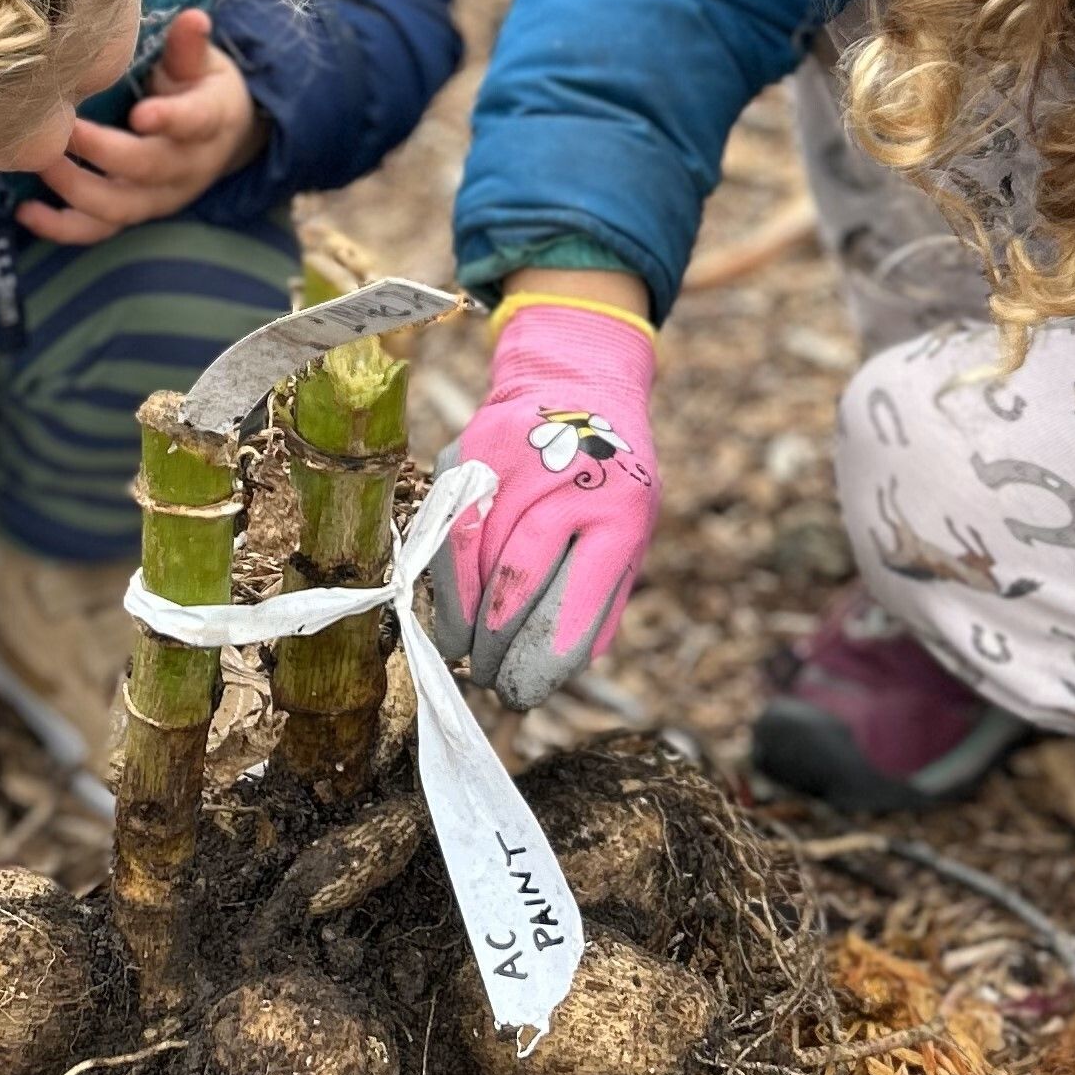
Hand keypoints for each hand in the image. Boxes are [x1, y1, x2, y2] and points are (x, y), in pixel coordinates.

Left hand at [16, 6, 262, 243]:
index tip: (140, 114)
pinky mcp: (133, 213)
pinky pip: (98, 230)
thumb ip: (189, 47)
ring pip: (120, 207)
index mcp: (210, 123)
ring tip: (42, 161)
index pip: (194, 123)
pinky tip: (26, 211)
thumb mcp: (202, 64)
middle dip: (103, 152)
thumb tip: (193, 17)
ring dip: (76, 189)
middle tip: (63, 128)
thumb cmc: (199, 88)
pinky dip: (61, 227)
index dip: (169, 120)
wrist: (218, 137)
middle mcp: (187, 168)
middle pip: (147, 169)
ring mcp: (159, 197)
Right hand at [431, 292, 660, 707]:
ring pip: (470, 564)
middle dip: (500, 649)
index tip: (526, 693)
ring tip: (473, 657)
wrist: (574, 381)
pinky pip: (443, 536)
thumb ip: (600, 601)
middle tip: (495, 685)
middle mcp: (563, 478)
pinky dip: (447, 586)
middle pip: (515, 584)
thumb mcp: (630, 536)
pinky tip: (455, 617)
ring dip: (466, 626)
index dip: (545, 657)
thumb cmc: (608, 479)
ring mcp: (506, 461)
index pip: (576, 598)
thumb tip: (554, 670)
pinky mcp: (463, 453)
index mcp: (621, 506)